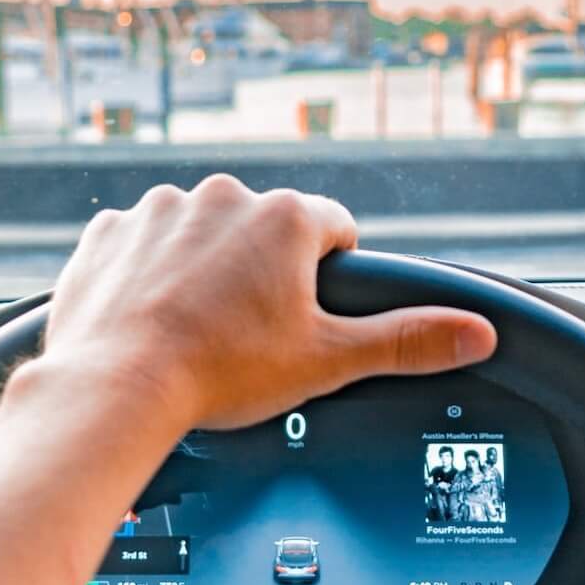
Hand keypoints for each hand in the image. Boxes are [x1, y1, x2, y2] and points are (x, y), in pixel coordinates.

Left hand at [29, 176, 496, 432]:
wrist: (116, 387)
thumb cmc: (219, 373)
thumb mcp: (327, 361)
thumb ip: (406, 341)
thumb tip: (477, 331)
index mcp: (283, 218)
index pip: (334, 228)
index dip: (331, 274)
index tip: (310, 312)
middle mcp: (220, 196)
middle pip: (263, 231)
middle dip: (262, 275)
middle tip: (250, 336)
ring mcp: (157, 210)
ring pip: (199, 235)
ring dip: (203, 271)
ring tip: (196, 331)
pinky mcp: (107, 233)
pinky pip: (139, 246)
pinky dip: (146, 277)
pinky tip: (149, 320)